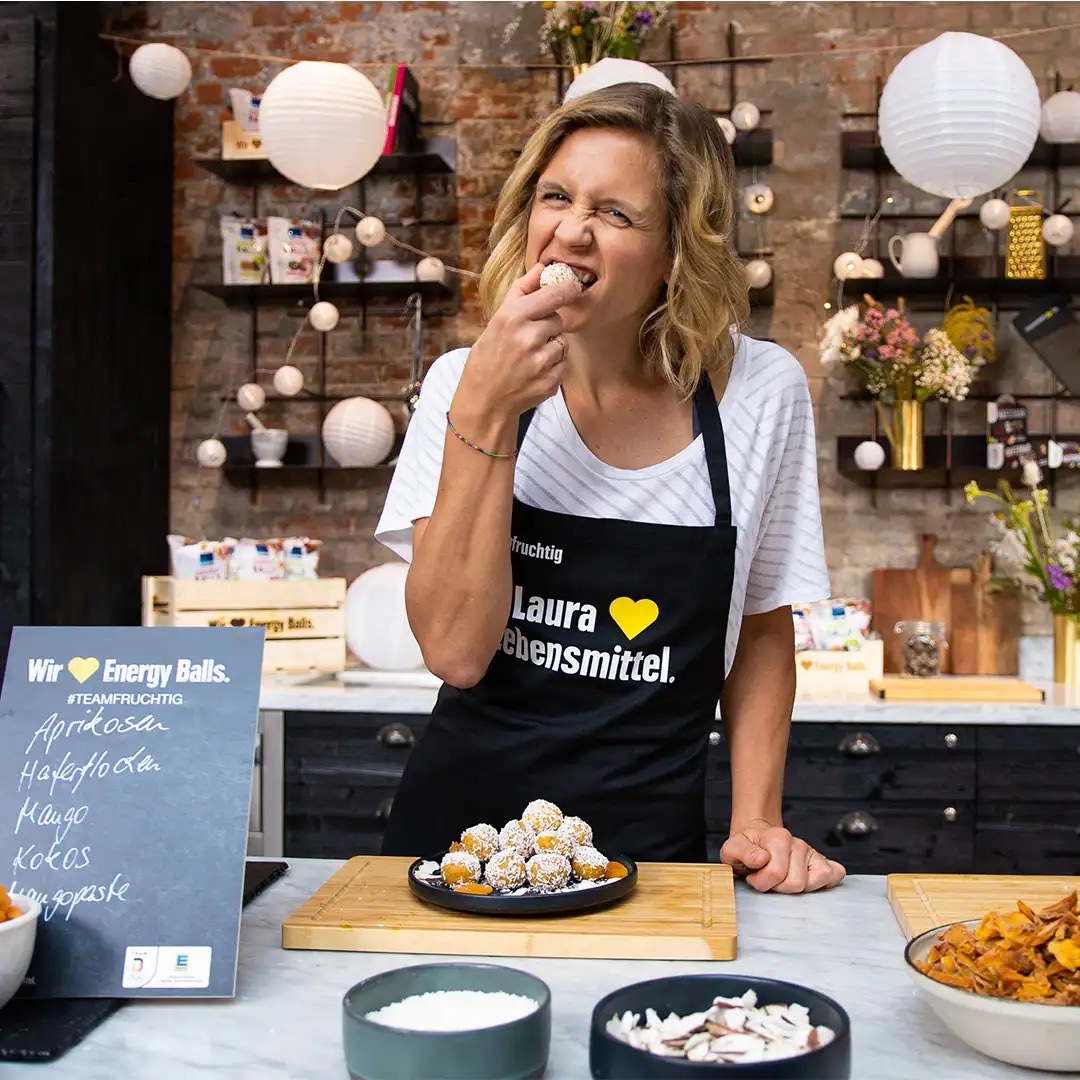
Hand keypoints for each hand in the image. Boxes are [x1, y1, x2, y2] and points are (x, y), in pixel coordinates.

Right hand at [456, 262, 580, 420]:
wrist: (485, 399)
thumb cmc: (489, 355)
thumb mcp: (497, 319)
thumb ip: (521, 290)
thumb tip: (542, 267)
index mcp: (514, 316)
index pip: (555, 294)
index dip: (567, 289)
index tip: (572, 287)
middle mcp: (528, 337)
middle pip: (559, 320)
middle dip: (549, 326)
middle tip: (530, 338)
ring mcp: (541, 361)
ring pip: (563, 343)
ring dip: (552, 347)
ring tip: (530, 356)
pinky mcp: (550, 381)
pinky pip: (564, 364)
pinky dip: (553, 367)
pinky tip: (534, 371)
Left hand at [720, 819, 845, 893]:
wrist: (757, 840)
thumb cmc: (747, 848)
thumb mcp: (733, 849)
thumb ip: (742, 852)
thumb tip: (761, 858)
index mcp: (778, 837)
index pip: (776, 873)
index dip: (761, 882)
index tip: (753, 877)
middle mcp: (798, 844)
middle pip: (796, 883)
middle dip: (778, 888)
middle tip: (768, 880)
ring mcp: (812, 853)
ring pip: (812, 884)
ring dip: (795, 889)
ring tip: (782, 880)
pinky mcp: (823, 862)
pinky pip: (834, 875)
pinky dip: (822, 883)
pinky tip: (805, 882)